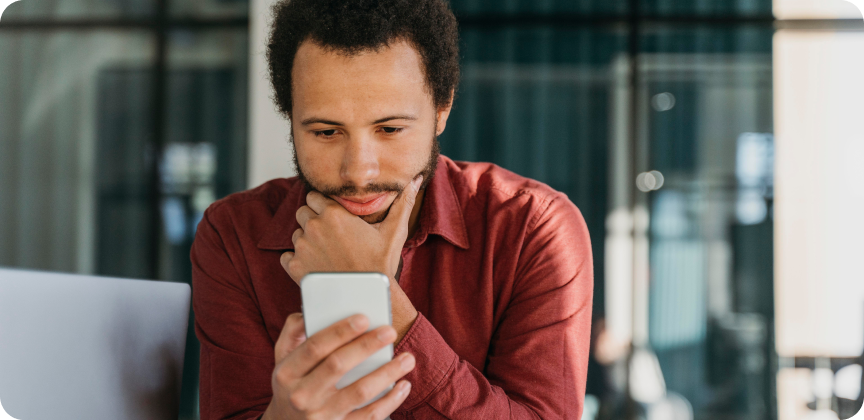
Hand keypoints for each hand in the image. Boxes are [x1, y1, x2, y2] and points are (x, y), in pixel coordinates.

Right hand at [262, 313, 414, 419]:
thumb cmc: (292, 384)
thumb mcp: (282, 358)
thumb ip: (294, 332)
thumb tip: (311, 312)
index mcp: (287, 373)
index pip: (315, 346)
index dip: (340, 331)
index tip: (364, 318)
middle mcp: (301, 395)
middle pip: (338, 365)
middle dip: (367, 346)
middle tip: (390, 331)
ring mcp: (320, 416)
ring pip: (359, 391)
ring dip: (387, 373)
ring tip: (407, 358)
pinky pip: (369, 416)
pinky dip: (391, 401)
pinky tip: (403, 385)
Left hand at [280, 176, 422, 341]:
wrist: (368, 297)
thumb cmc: (382, 264)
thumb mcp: (394, 230)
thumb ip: (403, 202)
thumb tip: (417, 180)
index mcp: (333, 213)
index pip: (314, 197)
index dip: (323, 206)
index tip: (334, 218)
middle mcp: (314, 227)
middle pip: (302, 212)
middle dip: (313, 220)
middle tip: (331, 236)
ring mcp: (302, 247)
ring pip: (296, 234)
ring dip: (306, 240)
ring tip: (326, 253)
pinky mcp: (295, 267)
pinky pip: (286, 255)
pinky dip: (297, 259)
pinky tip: (315, 266)